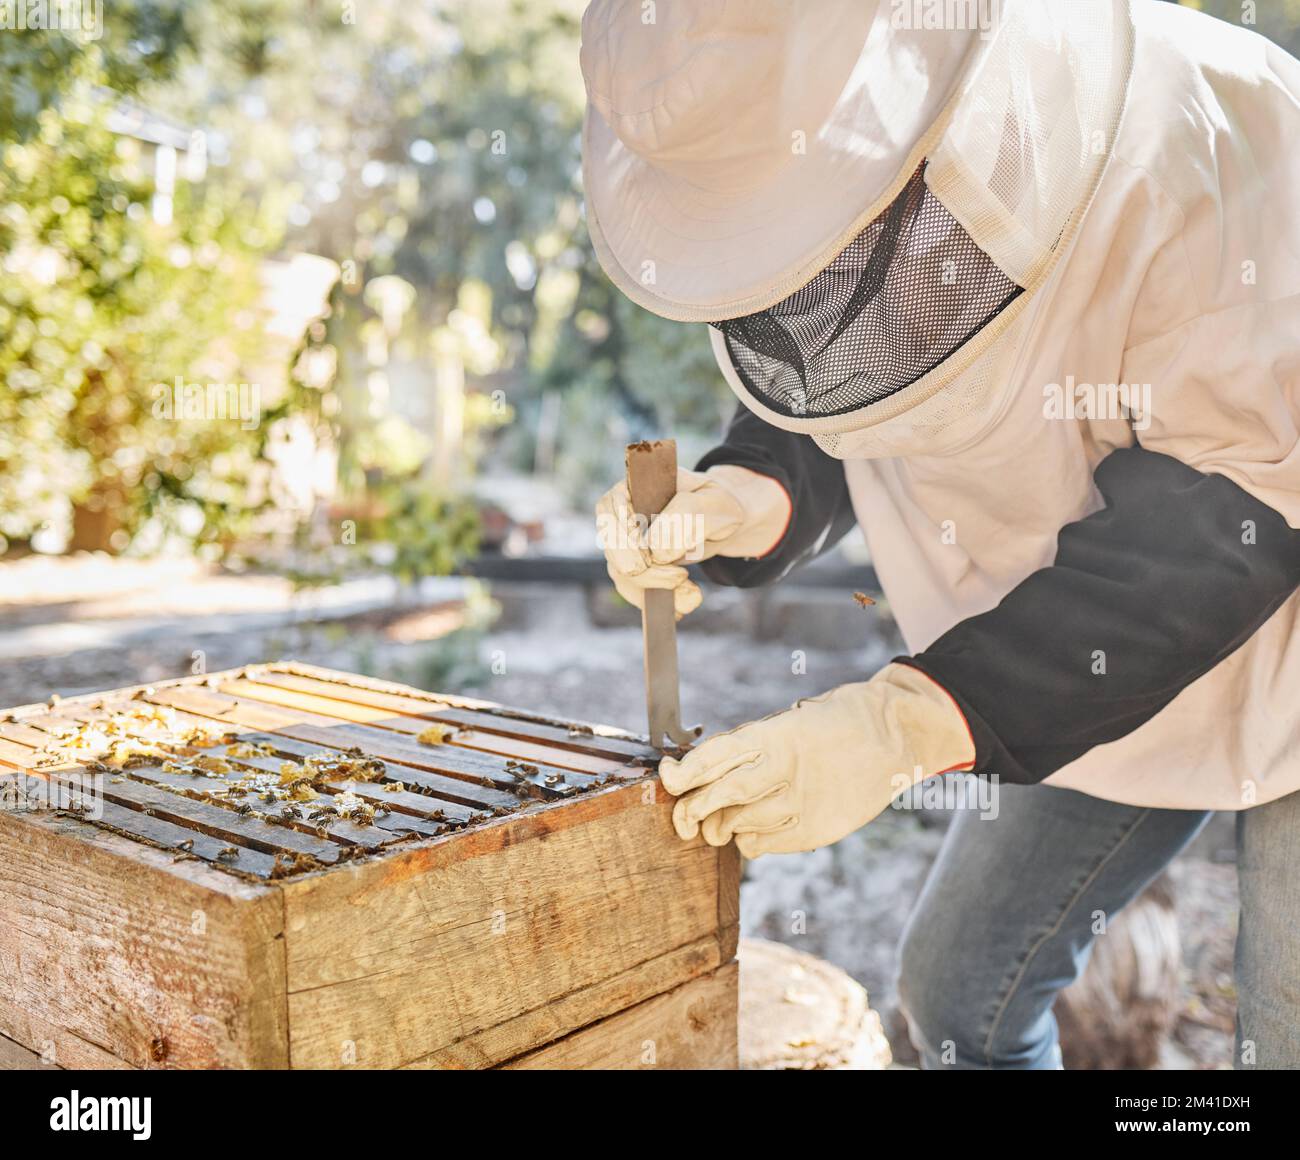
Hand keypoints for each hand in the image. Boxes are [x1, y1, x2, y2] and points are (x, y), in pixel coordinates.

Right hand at [595, 464, 788, 617]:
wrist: (721, 523)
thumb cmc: (716, 505)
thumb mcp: (715, 503)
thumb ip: (687, 516)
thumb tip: (655, 550)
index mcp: (636, 486)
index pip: (610, 506)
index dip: (622, 531)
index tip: (648, 552)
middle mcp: (622, 514)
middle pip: (613, 547)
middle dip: (646, 569)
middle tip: (680, 576)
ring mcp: (624, 542)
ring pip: (622, 573)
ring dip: (656, 588)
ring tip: (692, 592)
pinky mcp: (634, 567)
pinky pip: (633, 590)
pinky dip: (659, 600)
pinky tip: (686, 599)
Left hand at [658, 663, 974, 856]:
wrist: (894, 735)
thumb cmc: (836, 722)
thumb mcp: (792, 720)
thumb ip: (753, 746)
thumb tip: (702, 770)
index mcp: (775, 734)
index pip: (714, 757)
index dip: (684, 772)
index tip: (669, 777)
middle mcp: (785, 768)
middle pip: (720, 797)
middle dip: (693, 809)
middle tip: (683, 817)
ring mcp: (801, 802)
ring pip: (737, 826)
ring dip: (719, 828)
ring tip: (718, 823)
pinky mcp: (813, 830)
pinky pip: (760, 845)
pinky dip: (746, 841)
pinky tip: (751, 829)